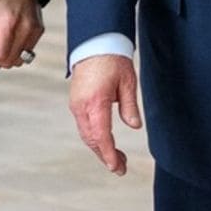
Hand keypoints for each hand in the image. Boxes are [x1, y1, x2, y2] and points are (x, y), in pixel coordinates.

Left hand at [0, 0, 44, 67]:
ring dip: (8, 56)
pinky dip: (17, 50)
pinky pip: (27, 52)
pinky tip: (10, 38)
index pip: (0, 55)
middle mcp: (26, 27)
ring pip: (20, 59)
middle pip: (11, 61)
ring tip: (0, 42)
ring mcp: (34, 30)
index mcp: (9, 21)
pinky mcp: (39, 31)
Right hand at [69, 54, 142, 174]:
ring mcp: (76, 104)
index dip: (109, 154)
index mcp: (95, 102)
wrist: (94, 42)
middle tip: (121, 168)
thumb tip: (134, 126)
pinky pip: (83, 125)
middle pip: (91, 139)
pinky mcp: (76, 101)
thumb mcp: (127, 82)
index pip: (101, 136)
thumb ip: (129, 106)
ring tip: (116, 158)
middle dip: (105, 156)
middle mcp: (81, 106)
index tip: (116, 167)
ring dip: (99, 148)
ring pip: (86, 134)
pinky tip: (105, 141)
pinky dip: (94, 137)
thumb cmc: (112, 59)